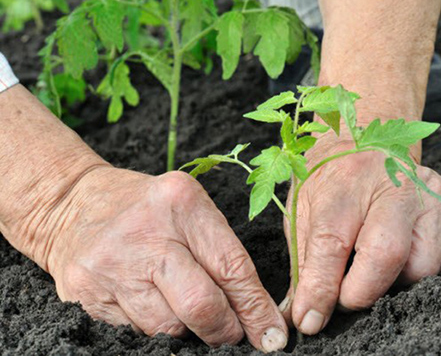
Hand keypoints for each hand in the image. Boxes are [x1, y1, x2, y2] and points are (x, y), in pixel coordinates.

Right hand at [44, 168, 287, 351]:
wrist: (71, 203)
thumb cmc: (146, 208)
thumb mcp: (189, 210)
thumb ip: (222, 254)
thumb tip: (258, 315)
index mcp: (181, 203)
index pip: (231, 267)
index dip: (255, 308)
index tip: (271, 333)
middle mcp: (145, 235)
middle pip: (200, 305)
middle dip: (225, 330)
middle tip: (232, 333)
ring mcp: (111, 267)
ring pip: (168, 328)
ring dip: (188, 329)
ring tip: (183, 307)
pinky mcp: (86, 294)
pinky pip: (137, 332)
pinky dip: (156, 327)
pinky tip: (152, 304)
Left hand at [280, 136, 440, 334]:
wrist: (366, 141)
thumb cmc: (332, 183)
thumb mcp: (304, 213)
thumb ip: (304, 265)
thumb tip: (303, 317)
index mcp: (346, 183)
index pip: (332, 243)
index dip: (320, 289)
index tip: (310, 319)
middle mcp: (394, 184)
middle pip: (387, 254)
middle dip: (363, 292)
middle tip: (347, 296)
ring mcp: (431, 194)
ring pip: (424, 266)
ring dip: (398, 283)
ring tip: (379, 266)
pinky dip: (435, 272)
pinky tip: (411, 256)